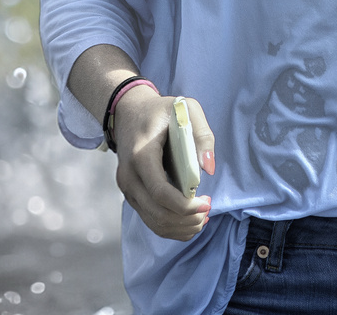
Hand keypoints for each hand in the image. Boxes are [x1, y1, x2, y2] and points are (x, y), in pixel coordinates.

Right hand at [112, 87, 216, 240]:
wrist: (129, 113)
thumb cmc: (161, 111)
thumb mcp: (186, 109)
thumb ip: (202, 134)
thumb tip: (208, 168)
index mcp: (141, 155)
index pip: (160, 191)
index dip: (184, 206)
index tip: (207, 203)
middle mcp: (129, 176)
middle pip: (157, 212)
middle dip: (187, 220)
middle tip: (209, 211)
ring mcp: (127, 188)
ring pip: (153, 221)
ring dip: (181, 227)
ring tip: (203, 218)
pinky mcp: (131, 194)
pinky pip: (150, 219)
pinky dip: (171, 226)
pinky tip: (190, 221)